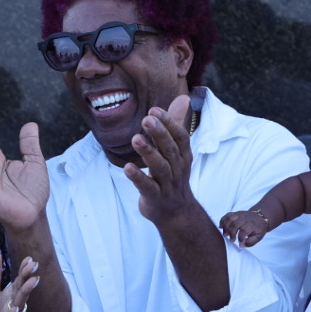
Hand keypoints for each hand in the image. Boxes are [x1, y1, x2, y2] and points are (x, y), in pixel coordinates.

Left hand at [0, 250, 42, 311]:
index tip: (30, 258)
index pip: (19, 280)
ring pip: (19, 305)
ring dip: (25, 294)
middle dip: (27, 278)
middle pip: (21, 290)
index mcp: (9, 295)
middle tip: (34, 266)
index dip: (24, 270)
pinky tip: (14, 310)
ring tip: (31, 282)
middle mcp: (13, 305)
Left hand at [125, 95, 199, 227]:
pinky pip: (147, 187)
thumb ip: (177, 124)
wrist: (177, 214)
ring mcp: (168, 184)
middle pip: (170, 149)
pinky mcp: (156, 198)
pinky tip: (127, 168)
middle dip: (160, 133)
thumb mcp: (177, 151)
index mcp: (183, 155)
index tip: (154, 110)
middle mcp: (178, 168)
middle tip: (147, 119)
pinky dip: (138, 178)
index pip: (181, 136)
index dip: (169, 123)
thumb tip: (183, 97)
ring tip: (135, 139)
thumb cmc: (174, 176)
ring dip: (148, 152)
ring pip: (160, 167)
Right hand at [220, 209, 267, 246]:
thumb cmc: (259, 228)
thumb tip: (241, 245)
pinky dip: (223, 220)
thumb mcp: (259, 236)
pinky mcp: (236, 213)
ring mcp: (240, 214)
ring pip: (230, 219)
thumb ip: (251, 242)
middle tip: (232, 240)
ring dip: (226, 227)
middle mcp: (245, 218)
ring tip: (226, 234)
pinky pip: (227, 215)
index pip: (244, 230)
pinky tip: (221, 226)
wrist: (261, 216)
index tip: (240, 243)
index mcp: (252, 224)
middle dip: (231, 233)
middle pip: (235, 224)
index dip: (240, 238)